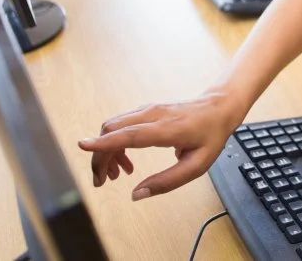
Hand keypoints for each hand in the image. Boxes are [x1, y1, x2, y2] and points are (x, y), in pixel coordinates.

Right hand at [77, 92, 243, 199]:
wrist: (219, 107)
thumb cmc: (211, 136)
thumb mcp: (197, 166)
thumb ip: (167, 181)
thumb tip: (137, 194)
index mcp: (167, 129)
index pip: (130, 134)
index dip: (105, 142)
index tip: (83, 145)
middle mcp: (153, 115)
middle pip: (113, 131)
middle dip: (100, 157)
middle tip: (102, 181)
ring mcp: (148, 110)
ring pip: (113, 127)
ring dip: (107, 151)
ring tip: (116, 174)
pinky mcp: (146, 110)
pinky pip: (121, 125)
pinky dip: (115, 142)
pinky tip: (125, 161)